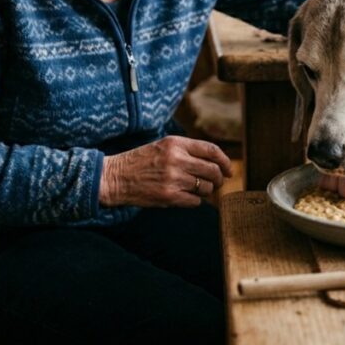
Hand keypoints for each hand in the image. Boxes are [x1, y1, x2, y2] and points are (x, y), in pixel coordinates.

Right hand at [99, 136, 233, 207]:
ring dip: (206, 191)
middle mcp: (177, 159)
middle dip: (219, 179)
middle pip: (213, 170)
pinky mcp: (169, 196)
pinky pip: (195, 201)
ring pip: (206, 187)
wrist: (116, 177)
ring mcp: (173, 178)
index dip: (224, 161)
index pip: (211, 150)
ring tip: (196, 190)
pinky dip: (194, 201)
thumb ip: (187, 150)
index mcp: (176, 143)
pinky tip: (185, 197)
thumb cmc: (141, 161)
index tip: (229, 169)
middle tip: (216, 183)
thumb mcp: (163, 146)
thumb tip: (214, 162)